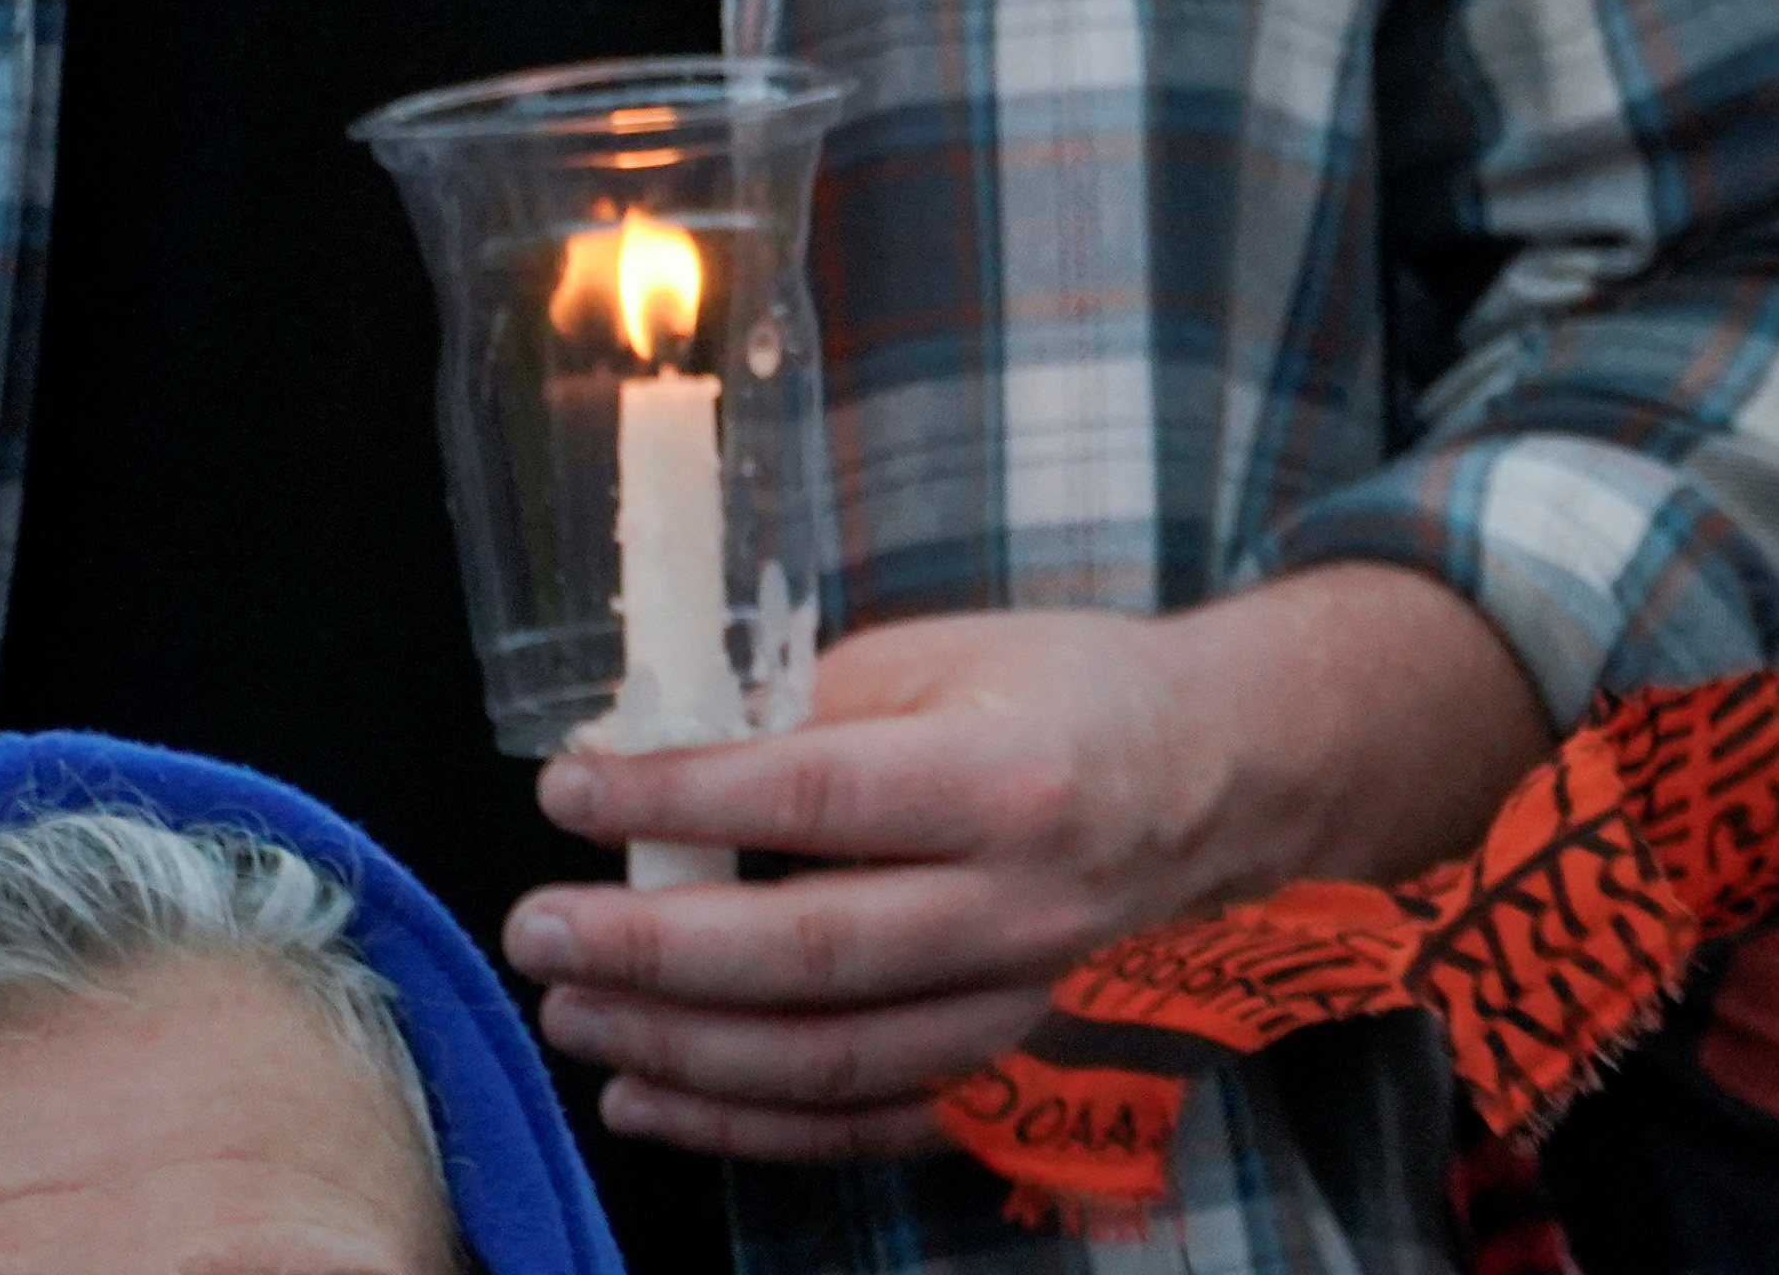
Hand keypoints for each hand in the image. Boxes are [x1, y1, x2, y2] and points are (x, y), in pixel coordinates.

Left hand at [504, 570, 1542, 1159]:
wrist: (1238, 781)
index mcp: (1009, 778)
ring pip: (821, 1060)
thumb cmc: (1083, 698)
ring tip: (571, 1010)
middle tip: (539, 931)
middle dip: (646, 948)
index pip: (806, 798)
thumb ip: (814, 704)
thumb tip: (655, 754)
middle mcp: (1022, 908)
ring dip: (674, 1045)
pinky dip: (746, 1125)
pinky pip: (865, 1123)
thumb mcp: (959, 654)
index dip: (672, 798)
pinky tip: (652, 1092)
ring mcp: (1022, 1008)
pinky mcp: (1017, 1074)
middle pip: (801, 952)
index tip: (573, 787)